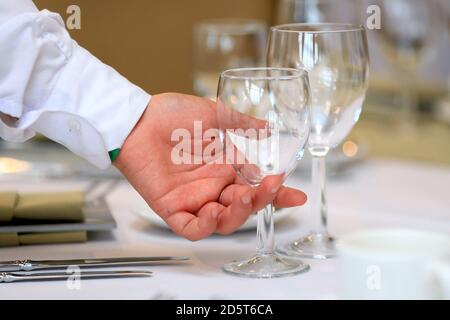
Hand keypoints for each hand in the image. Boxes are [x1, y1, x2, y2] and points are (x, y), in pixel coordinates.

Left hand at [115, 93, 306, 239]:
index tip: (297, 195)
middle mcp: (213, 185)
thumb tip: (269, 127)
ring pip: (223, 220)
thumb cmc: (172, 115)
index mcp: (226, 166)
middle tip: (270, 186)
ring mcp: (194, 198)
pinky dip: (204, 226)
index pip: (257, 185)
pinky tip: (212, 211)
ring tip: (244, 196)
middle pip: (245, 205)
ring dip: (239, 213)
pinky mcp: (172, 207)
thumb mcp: (214, 115)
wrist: (138, 118)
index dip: (277, 193)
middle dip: (262, 199)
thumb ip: (242, 123)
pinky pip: (191, 228)